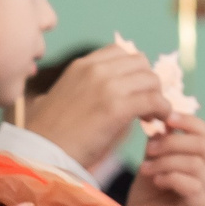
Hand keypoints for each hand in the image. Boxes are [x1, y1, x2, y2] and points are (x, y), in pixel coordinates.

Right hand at [23, 45, 167, 168]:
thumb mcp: (64, 96)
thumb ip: (84, 87)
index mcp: (81, 65)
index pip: (120, 52)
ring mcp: (107, 86)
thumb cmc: (50, 133)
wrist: (42, 153)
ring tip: (151, 116)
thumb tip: (105, 92)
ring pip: (151, 79)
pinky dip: (162, 110)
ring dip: (157, 96)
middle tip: (146, 104)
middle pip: (140, 62)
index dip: (132, 70)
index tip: (133, 89)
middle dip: (147, 82)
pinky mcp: (117, 107)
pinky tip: (157, 121)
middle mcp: (95, 69)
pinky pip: (154, 100)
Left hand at [129, 114, 204, 205]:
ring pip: (196, 163)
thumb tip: (165, 116)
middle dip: (173, 142)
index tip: (166, 118)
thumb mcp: (155, 161)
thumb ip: (164, 141)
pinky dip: (170, 177)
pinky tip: (155, 181)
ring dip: (166, 161)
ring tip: (146, 168)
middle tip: (149, 149)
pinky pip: (192, 184)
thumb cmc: (147, 198)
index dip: (189, 122)